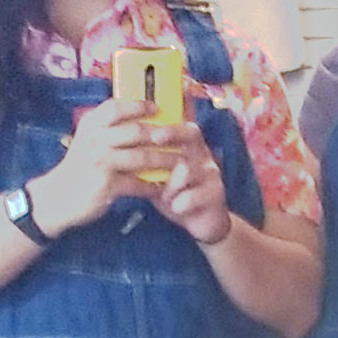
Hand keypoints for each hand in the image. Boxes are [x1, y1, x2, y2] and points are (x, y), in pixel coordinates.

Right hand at [26, 98, 176, 235]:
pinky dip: (152, 186)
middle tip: (182, 137)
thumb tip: (137, 118)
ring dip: (164, 160)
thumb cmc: (78, 169)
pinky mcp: (106, 185)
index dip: (139, 105)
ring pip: (141, 157)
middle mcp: (94, 140)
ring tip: (180, 161)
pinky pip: (137, 184)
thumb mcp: (87, 141)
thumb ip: (107, 129)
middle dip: (162, 134)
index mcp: (90, 126)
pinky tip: (162, 188)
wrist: (56, 198)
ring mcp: (100, 162)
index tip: (158, 107)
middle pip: (135, 131)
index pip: (116, 107)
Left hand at [150, 121, 232, 246]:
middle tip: (156, 138)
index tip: (151, 114)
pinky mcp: (216, 192)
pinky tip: (177, 208)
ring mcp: (211, 172)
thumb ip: (147, 164)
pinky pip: (192, 195)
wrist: (204, 223)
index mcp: (189, 147)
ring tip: (166, 197)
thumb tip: (121, 150)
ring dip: (171, 185)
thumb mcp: (161, 177)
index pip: (179, 124)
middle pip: (191, 133)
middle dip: (172, 133)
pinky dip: (180, 203)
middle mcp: (202, 154)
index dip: (168, 119)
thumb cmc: (179, 195)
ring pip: (187, 169)